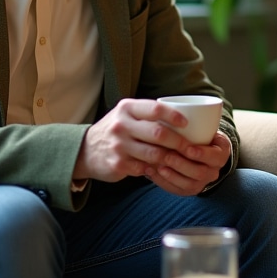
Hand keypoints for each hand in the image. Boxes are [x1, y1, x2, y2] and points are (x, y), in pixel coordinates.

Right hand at [75, 98, 231, 195]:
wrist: (85, 150)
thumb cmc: (116, 130)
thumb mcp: (126, 114)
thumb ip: (148, 113)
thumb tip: (183, 117)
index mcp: (127, 108)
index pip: (156, 109)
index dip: (174, 116)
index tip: (186, 123)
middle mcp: (121, 125)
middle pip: (159, 133)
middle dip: (179, 141)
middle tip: (190, 147)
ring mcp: (119, 145)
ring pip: (155, 153)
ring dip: (171, 158)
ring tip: (181, 159)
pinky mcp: (118, 164)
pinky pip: (145, 167)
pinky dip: (156, 169)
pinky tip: (162, 168)